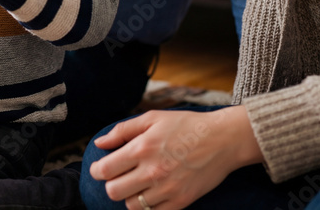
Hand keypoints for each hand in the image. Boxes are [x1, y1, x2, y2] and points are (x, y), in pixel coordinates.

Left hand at [88, 106, 262, 209]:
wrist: (223, 140)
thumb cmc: (185, 125)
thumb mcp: (152, 119)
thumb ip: (122, 131)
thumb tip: (99, 144)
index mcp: (142, 148)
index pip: (105, 170)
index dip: (97, 171)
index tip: (100, 168)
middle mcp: (153, 171)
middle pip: (113, 192)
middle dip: (111, 185)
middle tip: (119, 177)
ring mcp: (168, 189)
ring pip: (132, 205)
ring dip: (130, 195)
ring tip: (138, 184)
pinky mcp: (181, 201)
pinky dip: (148, 206)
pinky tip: (152, 193)